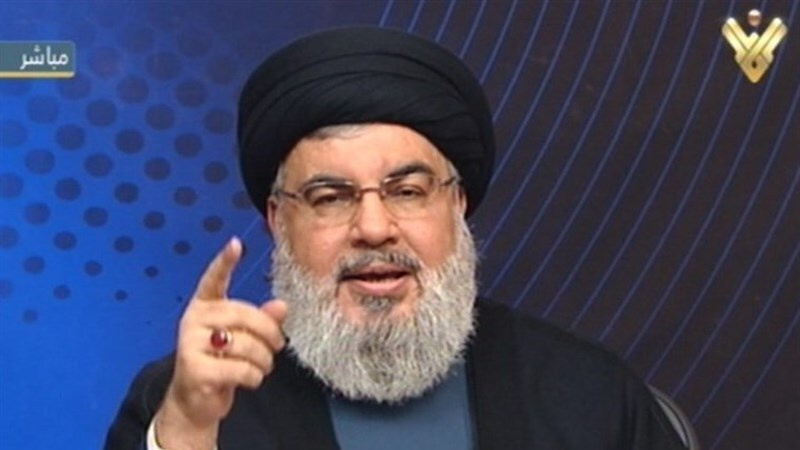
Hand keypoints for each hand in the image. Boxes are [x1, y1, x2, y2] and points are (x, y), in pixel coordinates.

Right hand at [154, 237, 287, 449]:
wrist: (196, 403)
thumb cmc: (222, 364)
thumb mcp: (243, 339)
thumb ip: (261, 321)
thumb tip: (282, 306)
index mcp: (204, 307)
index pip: (214, 280)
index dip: (224, 262)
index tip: (235, 243)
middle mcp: (193, 320)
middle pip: (245, 315)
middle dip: (269, 334)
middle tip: (277, 347)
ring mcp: (190, 344)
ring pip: (246, 344)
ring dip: (264, 361)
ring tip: (260, 367)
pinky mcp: (194, 369)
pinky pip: (241, 368)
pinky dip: (254, 377)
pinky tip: (248, 380)